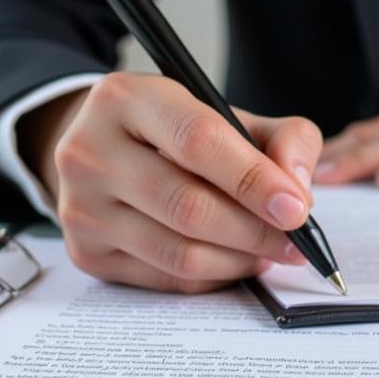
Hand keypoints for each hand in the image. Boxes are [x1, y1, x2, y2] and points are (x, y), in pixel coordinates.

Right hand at [16, 73, 322, 292]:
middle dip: (256, 229)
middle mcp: (89, 151)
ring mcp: (80, 207)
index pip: (198, 141)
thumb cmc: (181, 130)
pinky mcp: (85, 253)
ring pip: (179, 252)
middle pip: (188, 205)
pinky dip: (215, 276)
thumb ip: (284, 138)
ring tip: (273, 249)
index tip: (297, 207)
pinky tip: (237, 259)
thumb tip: (298, 190)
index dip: (254, 179)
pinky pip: (165, 279)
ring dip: (240, 258)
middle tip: (296, 239)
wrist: (106, 148)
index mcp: (126, 98)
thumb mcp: (232, 113)